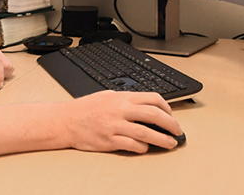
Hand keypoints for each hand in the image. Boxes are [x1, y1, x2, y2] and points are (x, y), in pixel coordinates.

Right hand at [61, 91, 180, 152]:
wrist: (65, 120)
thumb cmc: (85, 109)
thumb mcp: (107, 96)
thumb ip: (125, 100)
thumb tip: (145, 106)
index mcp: (122, 97)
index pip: (153, 99)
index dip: (167, 108)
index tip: (170, 115)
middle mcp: (121, 110)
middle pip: (154, 115)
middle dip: (171, 124)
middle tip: (177, 131)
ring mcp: (115, 125)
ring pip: (146, 132)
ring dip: (162, 139)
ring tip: (170, 143)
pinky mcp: (109, 140)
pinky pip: (132, 144)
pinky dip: (142, 147)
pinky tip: (146, 147)